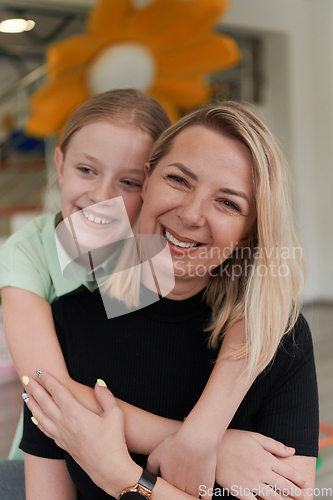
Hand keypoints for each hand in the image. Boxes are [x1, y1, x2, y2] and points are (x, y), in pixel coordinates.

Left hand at [23, 371, 140, 497]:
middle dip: (35, 389)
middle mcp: (64, 423)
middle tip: (27, 378)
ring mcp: (62, 435)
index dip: (48, 380)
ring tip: (25, 396)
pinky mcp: (63, 445)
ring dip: (32, 405)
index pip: (58, 392)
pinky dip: (38, 422)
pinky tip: (35, 418)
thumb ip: (105, 396)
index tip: (41, 371)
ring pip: (41, 417)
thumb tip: (98, 383)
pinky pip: (45, 430)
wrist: (109, 469)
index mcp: (75, 413)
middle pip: (45, 402)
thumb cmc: (114, 441)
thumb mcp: (115, 414)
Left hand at [147, 425, 216, 498]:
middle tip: (181, 481)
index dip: (169, 487)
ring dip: (189, 495)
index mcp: (168, 482)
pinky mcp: (206, 487)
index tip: (171, 481)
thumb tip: (148, 479)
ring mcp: (194, 490)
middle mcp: (179, 489)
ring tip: (189, 486)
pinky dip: (203, 498)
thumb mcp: (156, 454)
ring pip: (189, 498)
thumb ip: (151, 470)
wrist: (197, 439)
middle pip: (178, 494)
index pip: (167, 491)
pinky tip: (202, 494)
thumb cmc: (176, 443)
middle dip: (178, 490)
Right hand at [214, 430, 307, 499]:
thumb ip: (274, 445)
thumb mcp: (255, 437)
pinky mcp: (239, 490)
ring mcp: (250, 483)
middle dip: (296, 493)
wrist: (212, 446)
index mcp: (266, 458)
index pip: (288, 471)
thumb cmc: (234, 439)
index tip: (305, 484)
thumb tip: (292, 451)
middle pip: (283, 486)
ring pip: (272, 498)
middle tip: (304, 498)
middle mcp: (261, 472)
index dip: (298, 479)